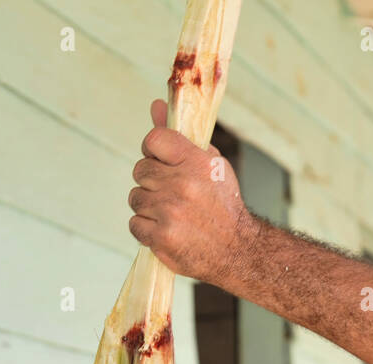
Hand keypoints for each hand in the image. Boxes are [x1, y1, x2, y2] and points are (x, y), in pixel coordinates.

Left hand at [128, 99, 255, 283]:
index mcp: (197, 162)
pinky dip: (146, 228)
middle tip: (170, 192)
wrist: (237, 249)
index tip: (160, 161)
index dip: (152, 150)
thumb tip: (156, 106)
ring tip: (171, 213)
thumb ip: (180, 137)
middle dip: (151, 181)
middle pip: (140, 170)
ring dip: (148, 206)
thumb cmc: (222, 204)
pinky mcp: (161, 237)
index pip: (153, 140)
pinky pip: (135, 224)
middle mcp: (182, 184)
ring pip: (136, 198)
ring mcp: (170, 212)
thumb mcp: (210, 164)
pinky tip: (166, 229)